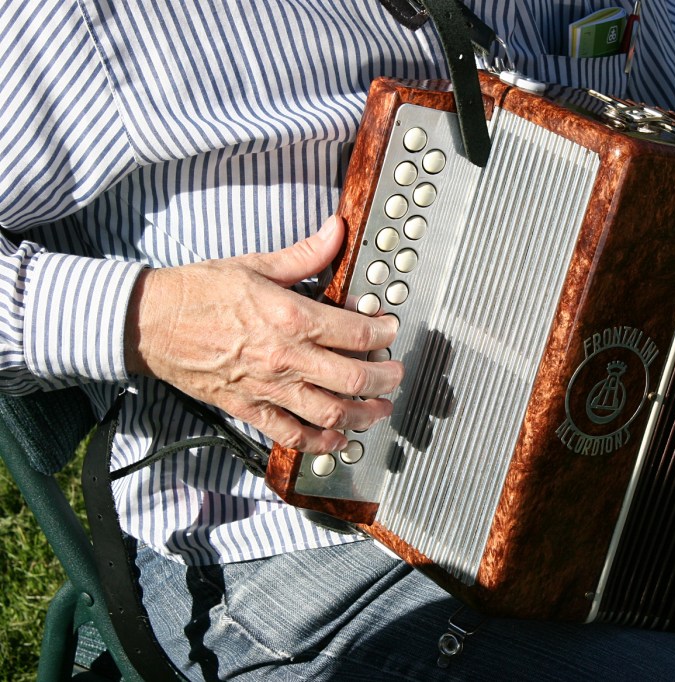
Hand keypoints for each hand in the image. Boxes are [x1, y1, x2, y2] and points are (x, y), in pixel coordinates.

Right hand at [125, 216, 402, 453]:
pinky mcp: (248, 409)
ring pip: (330, 412)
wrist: (148, 322)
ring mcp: (268, 388)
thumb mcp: (256, 264)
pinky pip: (291, 434)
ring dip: (363, 415)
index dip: (383, 333)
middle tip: (396, 374)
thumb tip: (336, 230)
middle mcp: (285, 357)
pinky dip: (319, 442)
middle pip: (353, 378)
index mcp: (290, 317)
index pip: (355, 332)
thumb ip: (304, 254)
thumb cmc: (198, 292)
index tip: (391, 330)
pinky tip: (338, 440)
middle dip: (384, 379)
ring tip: (380, 410)